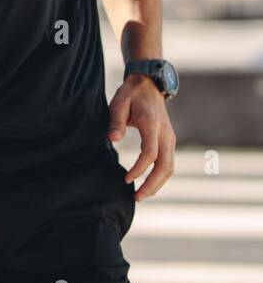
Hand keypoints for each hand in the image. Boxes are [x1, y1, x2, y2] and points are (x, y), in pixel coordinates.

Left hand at [110, 73, 175, 200]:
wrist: (148, 85)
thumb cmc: (130, 95)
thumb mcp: (118, 104)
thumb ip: (116, 121)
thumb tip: (113, 139)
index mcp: (152, 125)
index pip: (150, 153)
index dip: (140, 169)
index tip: (126, 179)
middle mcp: (165, 134)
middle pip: (165, 166)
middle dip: (152, 184)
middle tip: (136, 197)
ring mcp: (170, 138)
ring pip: (170, 167)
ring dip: (158, 183)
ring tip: (141, 194)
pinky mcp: (169, 140)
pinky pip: (168, 162)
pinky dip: (160, 176)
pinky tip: (148, 183)